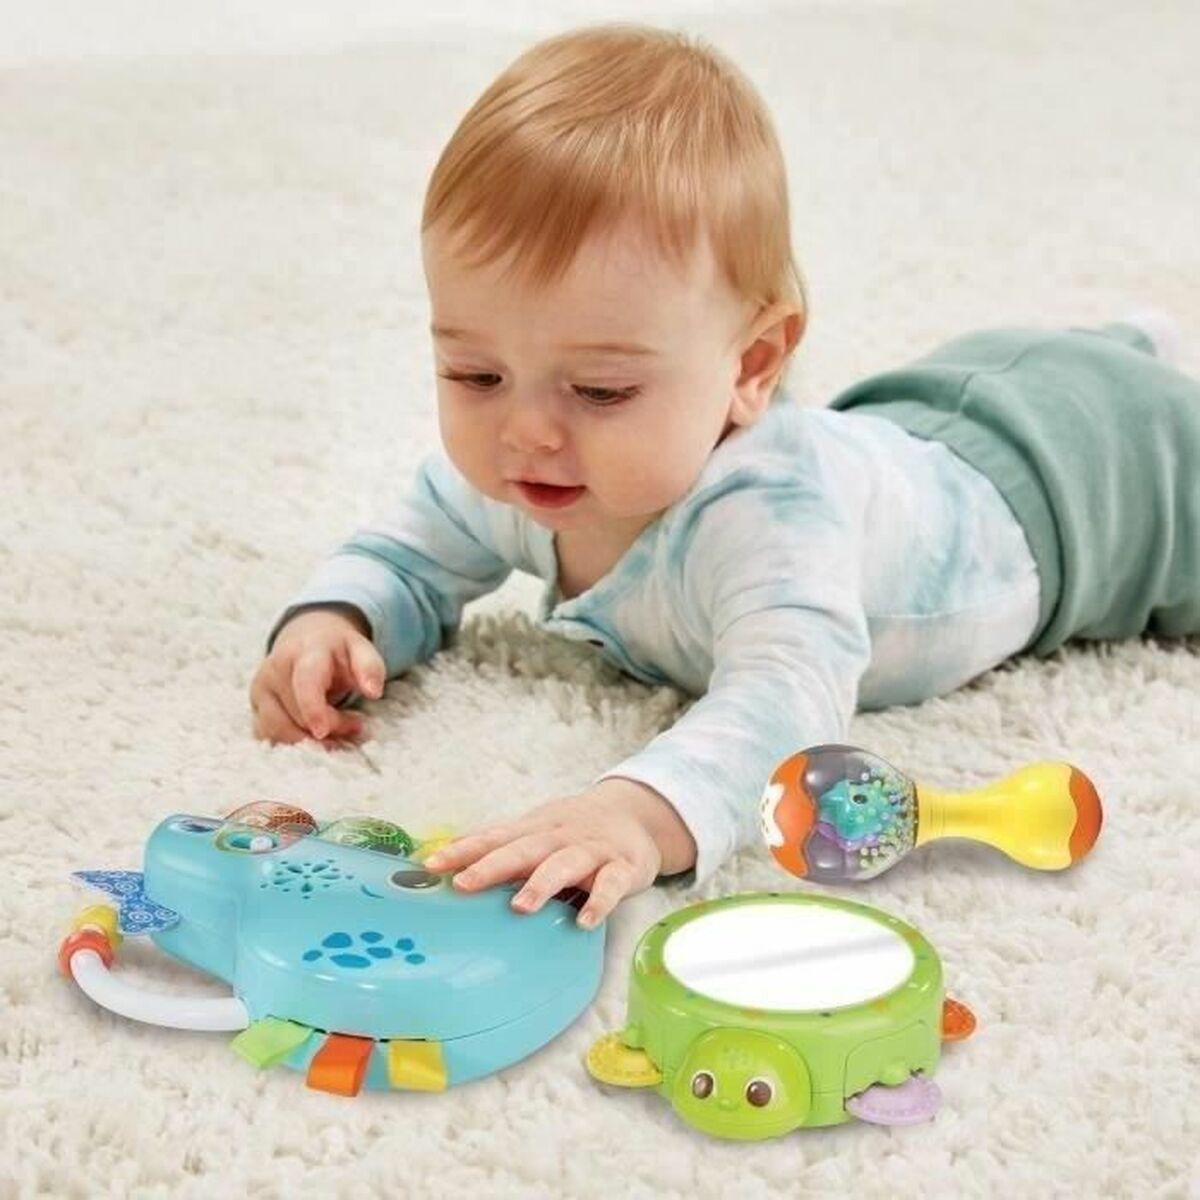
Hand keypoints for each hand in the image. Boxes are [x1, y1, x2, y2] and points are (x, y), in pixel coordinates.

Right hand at [250, 604, 385, 745]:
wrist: (307, 638)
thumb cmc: (338, 650)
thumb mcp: (361, 649)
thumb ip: (370, 667)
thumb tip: (374, 692)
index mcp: (305, 652)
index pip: (305, 682)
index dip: (313, 709)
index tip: (323, 731)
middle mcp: (275, 670)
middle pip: (296, 714)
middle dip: (329, 728)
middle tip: (355, 725)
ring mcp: (261, 689)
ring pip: (277, 730)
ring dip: (309, 741)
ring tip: (337, 734)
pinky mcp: (255, 707)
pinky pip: (268, 736)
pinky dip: (292, 744)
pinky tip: (314, 738)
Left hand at [422, 777, 697, 928]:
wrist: (636, 814)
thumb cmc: (575, 830)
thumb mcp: (537, 829)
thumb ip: (500, 844)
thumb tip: (445, 854)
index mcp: (536, 829)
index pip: (495, 837)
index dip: (464, 850)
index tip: (431, 864)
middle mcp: (560, 837)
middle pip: (524, 849)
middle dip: (493, 866)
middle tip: (464, 884)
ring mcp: (593, 851)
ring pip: (565, 864)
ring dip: (542, 883)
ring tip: (520, 907)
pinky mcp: (624, 867)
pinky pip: (612, 885)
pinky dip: (600, 901)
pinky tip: (585, 921)